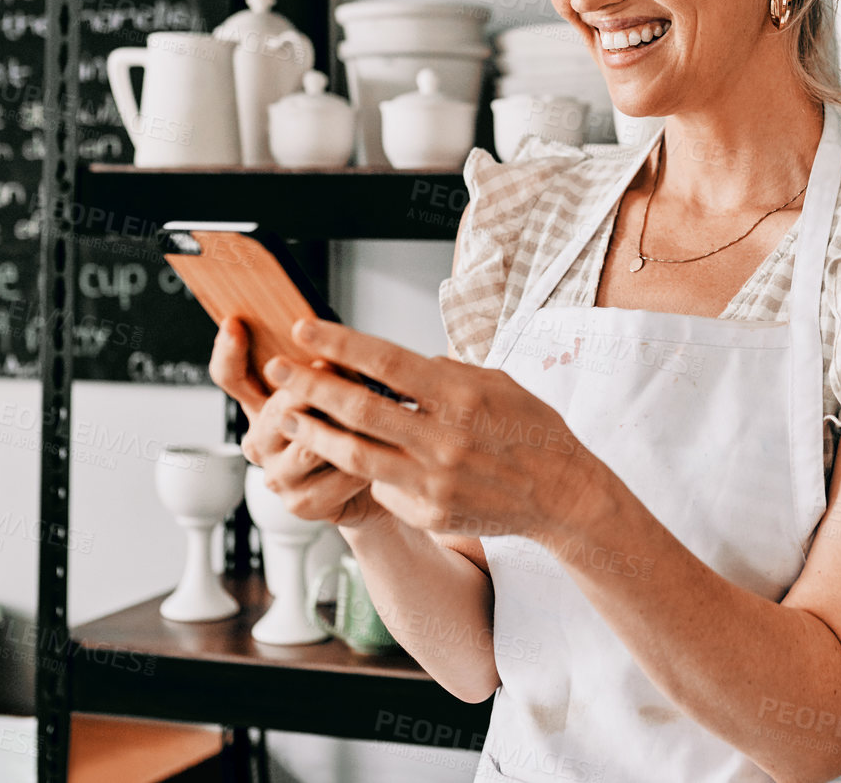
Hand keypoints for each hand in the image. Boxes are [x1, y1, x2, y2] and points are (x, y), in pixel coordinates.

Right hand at [207, 317, 384, 527]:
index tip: (235, 324)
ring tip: (374, 412)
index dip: (228, 351)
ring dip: (345, 427)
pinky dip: (365, 461)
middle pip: (276, 409)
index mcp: (260, 407)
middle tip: (336, 368)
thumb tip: (328, 340)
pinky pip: (338, 475)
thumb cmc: (351, 425)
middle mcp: (261, 442)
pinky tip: (381, 452)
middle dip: (310, 388)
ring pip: (308, 445)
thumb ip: (321, 364)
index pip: (230, 376)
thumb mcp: (334, 386)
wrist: (372, 483)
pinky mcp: (302, 504)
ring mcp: (278, 476)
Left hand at [261, 318, 600, 542]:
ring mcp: (435, 481)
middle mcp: (444, 438)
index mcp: (460, 395)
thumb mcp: (495, 382)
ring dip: (316, 432)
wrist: (561, 493)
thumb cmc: (530, 428)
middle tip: (279, 371)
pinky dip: (360, 470)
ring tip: (291, 415)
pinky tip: (344, 456)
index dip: (339, 343)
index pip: (385, 361)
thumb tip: (396, 363)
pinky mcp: (430, 512)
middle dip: (310, 386)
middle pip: (359, 408)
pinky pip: (381, 487)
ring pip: (356, 455)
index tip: (305, 329)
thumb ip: (443, 372)